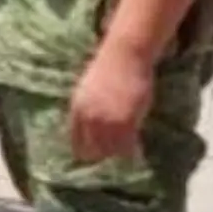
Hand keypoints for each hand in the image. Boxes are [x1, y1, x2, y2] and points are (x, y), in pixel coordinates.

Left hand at [68, 45, 154, 163]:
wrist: (124, 55)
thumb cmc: (108, 69)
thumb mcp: (88, 91)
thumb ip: (87, 111)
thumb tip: (90, 131)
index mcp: (77, 109)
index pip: (77, 142)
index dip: (86, 151)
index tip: (95, 156)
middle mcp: (89, 118)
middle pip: (92, 151)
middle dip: (102, 155)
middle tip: (113, 156)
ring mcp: (107, 121)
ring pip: (111, 152)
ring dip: (117, 153)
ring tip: (124, 152)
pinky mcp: (126, 122)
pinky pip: (127, 147)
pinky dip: (131, 150)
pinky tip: (135, 148)